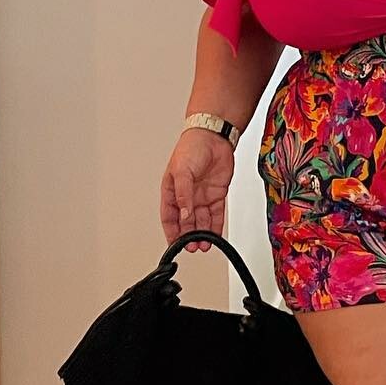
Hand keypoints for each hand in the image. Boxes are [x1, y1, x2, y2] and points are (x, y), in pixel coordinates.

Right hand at [161, 128, 234, 250]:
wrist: (214, 137)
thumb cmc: (191, 148)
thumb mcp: (182, 172)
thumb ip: (183, 195)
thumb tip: (184, 216)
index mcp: (172, 191)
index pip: (169, 216)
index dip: (171, 231)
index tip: (175, 244)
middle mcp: (186, 196)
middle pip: (186, 222)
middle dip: (189, 236)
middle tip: (193, 247)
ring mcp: (202, 197)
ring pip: (201, 221)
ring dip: (202, 234)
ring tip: (204, 245)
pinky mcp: (216, 195)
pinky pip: (216, 215)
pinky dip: (216, 227)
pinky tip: (216, 236)